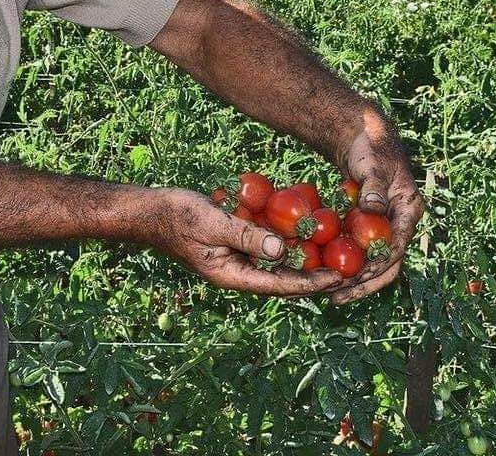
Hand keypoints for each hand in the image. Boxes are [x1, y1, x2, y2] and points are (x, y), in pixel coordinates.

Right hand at [150, 188, 344, 296]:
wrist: (150, 210)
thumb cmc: (177, 217)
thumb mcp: (214, 224)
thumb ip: (247, 236)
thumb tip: (282, 250)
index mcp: (232, 275)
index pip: (279, 285)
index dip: (311, 282)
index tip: (338, 278)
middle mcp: (237, 270)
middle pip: (282, 276)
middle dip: (312, 271)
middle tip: (346, 264)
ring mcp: (235, 255)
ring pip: (275, 258)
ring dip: (300, 251)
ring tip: (332, 244)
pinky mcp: (233, 240)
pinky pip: (262, 240)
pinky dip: (280, 232)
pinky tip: (300, 218)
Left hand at [328, 113, 425, 304]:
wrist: (363, 136)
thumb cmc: (371, 146)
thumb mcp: (372, 165)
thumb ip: (373, 186)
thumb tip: (372, 209)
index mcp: (409, 210)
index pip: (397, 248)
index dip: (377, 268)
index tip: (356, 281)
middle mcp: (400, 222)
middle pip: (387, 263)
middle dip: (364, 284)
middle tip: (337, 297)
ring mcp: (385, 224)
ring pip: (372, 260)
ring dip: (354, 279)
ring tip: (329, 295)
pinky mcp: (368, 223)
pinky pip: (359, 248)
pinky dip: (345, 261)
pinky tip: (324, 272)